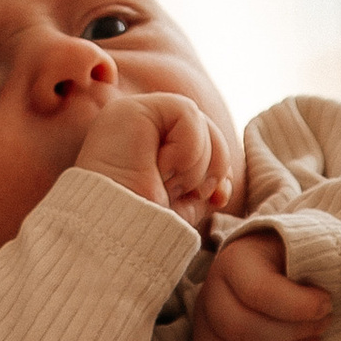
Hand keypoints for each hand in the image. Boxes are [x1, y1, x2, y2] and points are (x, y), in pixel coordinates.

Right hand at [74, 88, 233, 225]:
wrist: (117, 232)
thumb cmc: (141, 225)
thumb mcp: (184, 205)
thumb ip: (206, 186)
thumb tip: (224, 186)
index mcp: (152, 147)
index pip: (205, 142)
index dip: (219, 169)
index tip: (216, 199)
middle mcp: (143, 127)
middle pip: (208, 130)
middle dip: (211, 168)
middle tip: (180, 191)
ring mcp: (136, 113)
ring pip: (201, 122)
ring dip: (193, 165)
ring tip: (163, 180)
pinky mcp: (133, 108)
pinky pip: (188, 113)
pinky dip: (186, 148)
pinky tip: (160, 166)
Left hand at [180, 231, 331, 340]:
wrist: (339, 265)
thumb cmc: (312, 327)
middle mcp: (206, 316)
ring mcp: (217, 282)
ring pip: (237, 327)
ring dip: (293, 331)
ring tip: (321, 320)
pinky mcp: (239, 256)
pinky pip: (261, 294)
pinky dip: (299, 306)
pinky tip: (320, 302)